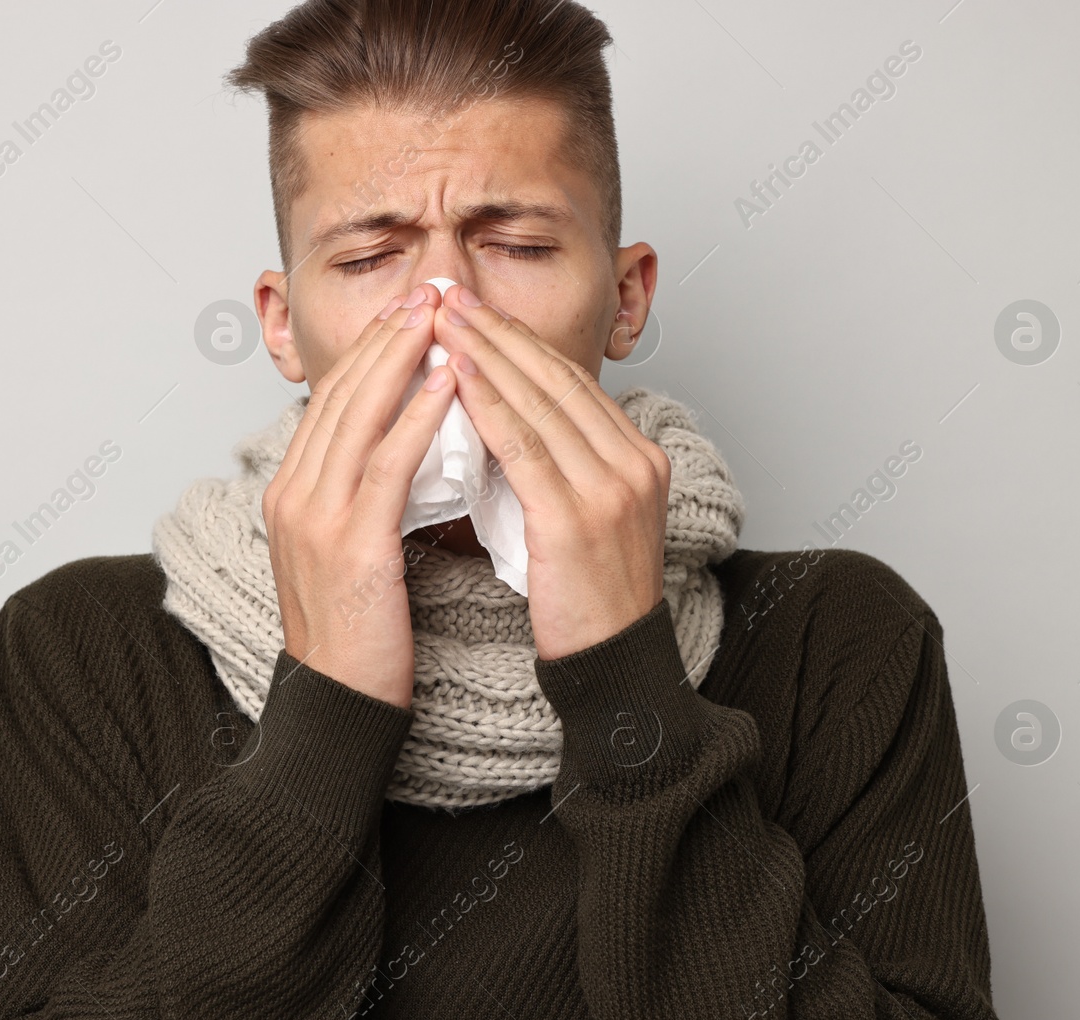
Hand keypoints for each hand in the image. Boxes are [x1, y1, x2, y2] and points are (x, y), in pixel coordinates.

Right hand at [261, 283, 459, 707]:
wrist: (338, 702)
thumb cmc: (358, 633)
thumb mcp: (349, 549)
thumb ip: (363, 494)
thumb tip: (402, 449)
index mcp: (290, 491)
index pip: (331, 399)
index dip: (371, 348)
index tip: (409, 310)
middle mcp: (292, 493)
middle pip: (341, 392)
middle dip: (387, 335)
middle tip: (429, 290)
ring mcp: (315, 515)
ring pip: (360, 414)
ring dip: (404, 356)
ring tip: (443, 314)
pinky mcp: (351, 542)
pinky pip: (388, 462)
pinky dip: (419, 414)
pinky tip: (451, 382)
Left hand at [432, 284, 670, 660]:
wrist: (614, 665)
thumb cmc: (588, 601)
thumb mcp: (585, 518)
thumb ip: (560, 468)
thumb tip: (504, 426)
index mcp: (639, 458)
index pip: (570, 382)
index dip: (519, 341)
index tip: (474, 311)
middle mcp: (633, 463)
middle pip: (555, 379)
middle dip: (497, 331)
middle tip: (448, 295)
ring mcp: (611, 488)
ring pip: (539, 402)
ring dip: (484, 354)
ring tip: (441, 321)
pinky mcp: (578, 518)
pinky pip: (525, 446)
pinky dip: (487, 404)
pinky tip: (455, 376)